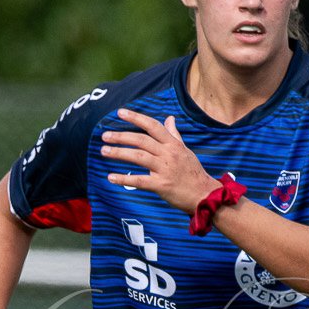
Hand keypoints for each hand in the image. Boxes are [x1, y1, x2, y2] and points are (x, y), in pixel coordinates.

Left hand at [101, 108, 218, 212]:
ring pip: (138, 157)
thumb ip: (174, 135)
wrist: (205, 196)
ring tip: (103, 151)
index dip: (136, 118)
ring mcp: (165, 169)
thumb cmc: (193, 173)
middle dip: (121, 136)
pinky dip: (124, 178)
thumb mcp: (185, 151)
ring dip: (118, 153)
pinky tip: (111, 177)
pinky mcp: (162, 185)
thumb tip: (169, 119)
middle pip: (141, 140)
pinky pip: (139, 180)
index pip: (153, 126)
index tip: (120, 112)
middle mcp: (168, 154)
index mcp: (173, 144)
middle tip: (104, 135)